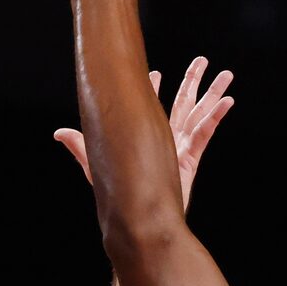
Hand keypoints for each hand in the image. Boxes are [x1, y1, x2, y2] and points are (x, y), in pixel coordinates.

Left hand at [55, 57, 233, 209]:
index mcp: (146, 139)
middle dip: (192, 82)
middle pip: (182, 104)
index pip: (151, 107)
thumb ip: (81, 148)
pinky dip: (216, 117)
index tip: (156, 72)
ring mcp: (179, 150)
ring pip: (197, 114)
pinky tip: (227, 102)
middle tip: (202, 61)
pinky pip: (204, 134)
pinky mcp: (189, 162)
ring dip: (211, 93)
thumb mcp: (96, 169)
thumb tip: (59, 132)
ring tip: (226, 76)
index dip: (154, 88)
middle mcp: (165, 141)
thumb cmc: (119, 201)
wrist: (138, 224)